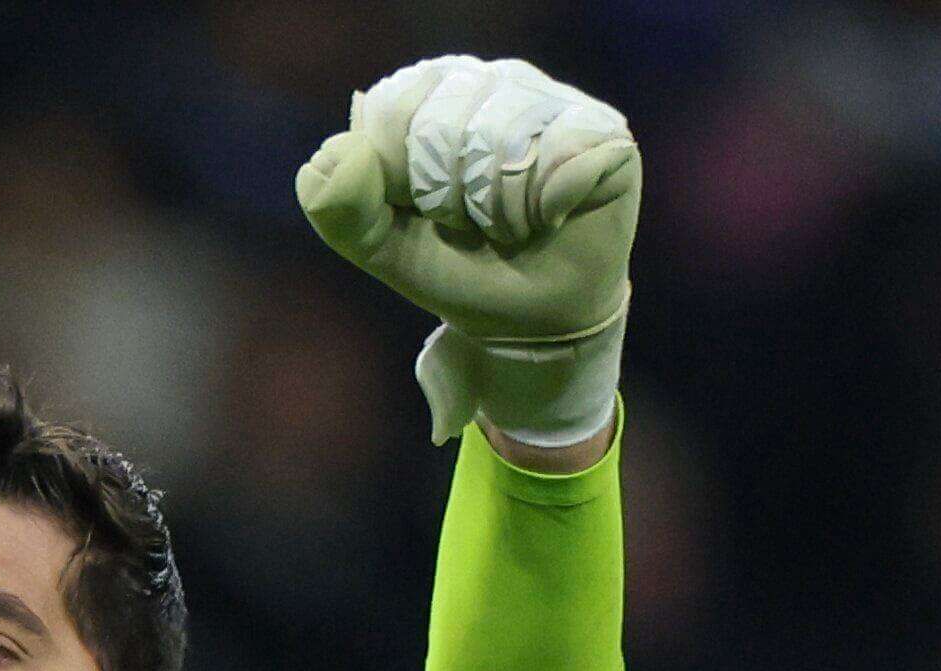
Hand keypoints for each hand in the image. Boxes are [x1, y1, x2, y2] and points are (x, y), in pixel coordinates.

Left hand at [295, 55, 640, 456]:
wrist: (527, 321)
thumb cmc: (459, 267)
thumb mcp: (381, 245)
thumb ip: (338, 205)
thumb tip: (334, 153)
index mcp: (436, 89)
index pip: (393, 108)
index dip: (401, 177)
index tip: (425, 210)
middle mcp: (497, 79)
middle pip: (447, 125)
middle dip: (450, 198)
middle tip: (472, 224)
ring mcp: (555, 101)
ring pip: (505, 142)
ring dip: (499, 211)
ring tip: (511, 226)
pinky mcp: (605, 134)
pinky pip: (563, 157)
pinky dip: (548, 207)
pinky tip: (553, 218)